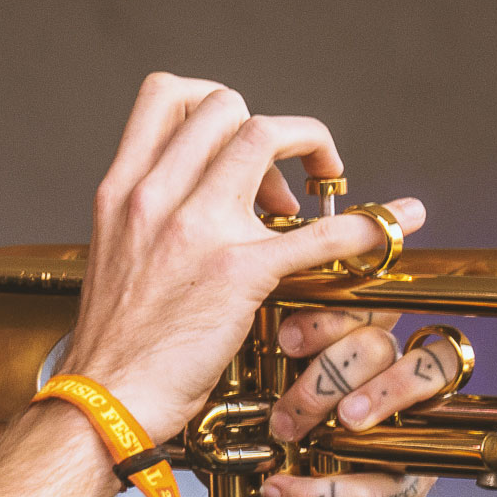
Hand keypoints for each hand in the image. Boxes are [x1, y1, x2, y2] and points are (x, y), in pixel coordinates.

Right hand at [57, 73, 425, 441]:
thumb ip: (147, 219)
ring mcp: (195, 228)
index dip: (214, 102)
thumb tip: (195, 204)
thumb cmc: (114, 345)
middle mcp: (154, 195)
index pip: (165, 94)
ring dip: (309, 147)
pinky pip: (318, 232)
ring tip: (319, 190)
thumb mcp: (111, 255)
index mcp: (122, 188)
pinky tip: (393, 226)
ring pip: (266, 135)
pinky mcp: (237, 273)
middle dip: (268, 127)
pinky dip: (366, 225)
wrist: (104, 402)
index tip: (236, 140)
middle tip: (286, 178)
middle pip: (225, 105)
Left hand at [250, 307, 469, 496]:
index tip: (286, 342)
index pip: (360, 309)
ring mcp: (413, 422)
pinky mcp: (414, 479)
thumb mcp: (255, 405)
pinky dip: (329, 489)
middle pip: (382, 344)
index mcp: (351, 348)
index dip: (330, 319)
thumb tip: (238, 325)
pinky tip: (282, 490)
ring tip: (323, 435)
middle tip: (288, 413)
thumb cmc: (268, 455)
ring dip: (374, 398)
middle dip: (331, 373)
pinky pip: (386, 477)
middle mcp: (390, 375)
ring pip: (422, 378)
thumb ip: (259, 365)